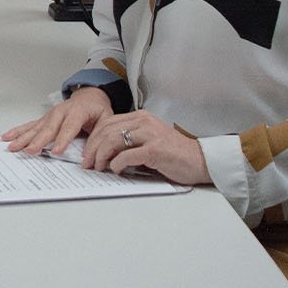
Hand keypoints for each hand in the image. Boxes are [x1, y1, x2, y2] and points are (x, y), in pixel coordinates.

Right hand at [1, 87, 113, 156]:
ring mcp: (50, 115)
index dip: (62, 140)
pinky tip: (7, 136)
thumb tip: (91, 155)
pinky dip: (18, 131)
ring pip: (35, 127)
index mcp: (77, 112)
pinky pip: (29, 125)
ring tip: (12, 146)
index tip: (57, 151)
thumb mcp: (106, 119)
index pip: (69, 127)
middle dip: (38, 140)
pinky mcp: (44, 119)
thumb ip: (99, 135)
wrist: (90, 95)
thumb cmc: (96, 108)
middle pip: (48, 128)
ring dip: (23, 137)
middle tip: (30, 150)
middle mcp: (60, 112)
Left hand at [83, 110, 210, 184]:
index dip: (93, 139)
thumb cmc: (173, 154)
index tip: (87, 153)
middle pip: (106, 131)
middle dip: (92, 148)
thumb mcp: (147, 140)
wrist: (200, 160)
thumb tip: (103, 152)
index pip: (107, 123)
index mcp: (140, 117)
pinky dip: (116, 164)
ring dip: (101, 156)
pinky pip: (127, 155)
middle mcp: (144, 122)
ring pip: (112, 140)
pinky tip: (115, 170)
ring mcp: (150, 134)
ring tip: (98, 167)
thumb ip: (128, 141)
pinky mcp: (155, 149)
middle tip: (87, 163)